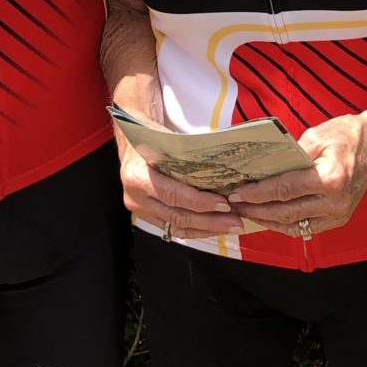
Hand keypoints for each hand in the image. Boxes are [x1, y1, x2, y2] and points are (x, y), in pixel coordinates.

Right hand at [112, 98, 243, 240]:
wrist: (132, 141)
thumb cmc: (152, 136)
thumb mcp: (167, 141)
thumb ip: (188, 157)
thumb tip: (223, 169)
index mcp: (138, 177)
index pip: (173, 195)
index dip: (200, 202)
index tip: (224, 204)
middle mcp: (135, 197)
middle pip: (176, 216)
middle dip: (209, 221)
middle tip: (234, 221)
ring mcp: (139, 209)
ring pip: (176, 227)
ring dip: (206, 229)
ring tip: (229, 226)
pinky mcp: (147, 215)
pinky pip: (173, 228)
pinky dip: (196, 229)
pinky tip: (214, 227)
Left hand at [224, 110, 366, 237]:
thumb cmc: (347, 135)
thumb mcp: (316, 136)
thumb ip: (289, 155)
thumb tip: (261, 168)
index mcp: (330, 179)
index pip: (284, 191)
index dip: (257, 194)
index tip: (237, 193)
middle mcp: (335, 202)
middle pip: (286, 213)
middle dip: (256, 210)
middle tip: (234, 205)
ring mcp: (339, 214)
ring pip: (295, 226)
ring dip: (268, 221)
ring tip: (246, 212)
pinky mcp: (339, 219)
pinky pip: (307, 228)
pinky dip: (286, 224)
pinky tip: (269, 216)